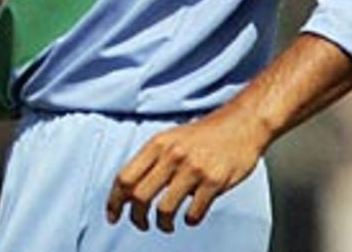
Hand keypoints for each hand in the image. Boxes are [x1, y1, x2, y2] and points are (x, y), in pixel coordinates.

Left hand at [105, 105, 269, 232]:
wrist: (239, 125)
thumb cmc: (201, 135)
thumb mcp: (169, 139)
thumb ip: (150, 161)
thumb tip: (128, 191)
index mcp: (156, 145)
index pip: (124, 177)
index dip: (114, 201)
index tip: (112, 215)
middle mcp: (171, 156)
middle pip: (140, 196)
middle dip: (136, 217)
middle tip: (140, 224)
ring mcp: (193, 169)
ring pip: (164, 208)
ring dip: (162, 224)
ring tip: (165, 226)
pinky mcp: (215, 182)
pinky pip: (194, 212)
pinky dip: (189, 220)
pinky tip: (190, 217)